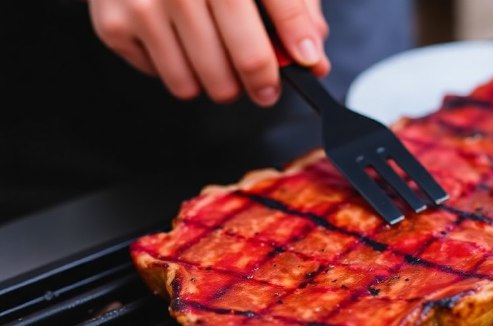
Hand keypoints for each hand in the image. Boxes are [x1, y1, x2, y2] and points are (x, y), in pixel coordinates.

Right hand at [87, 0, 329, 105]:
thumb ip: (292, 6)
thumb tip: (312, 55)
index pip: (280, 3)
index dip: (295, 37)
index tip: (307, 61)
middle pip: (243, 56)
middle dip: (261, 81)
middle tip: (263, 85)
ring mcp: (145, 1)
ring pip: (200, 80)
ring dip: (218, 84)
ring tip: (216, 58)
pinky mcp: (114, 22)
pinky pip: (164, 77)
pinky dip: (178, 70)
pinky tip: (177, 40)